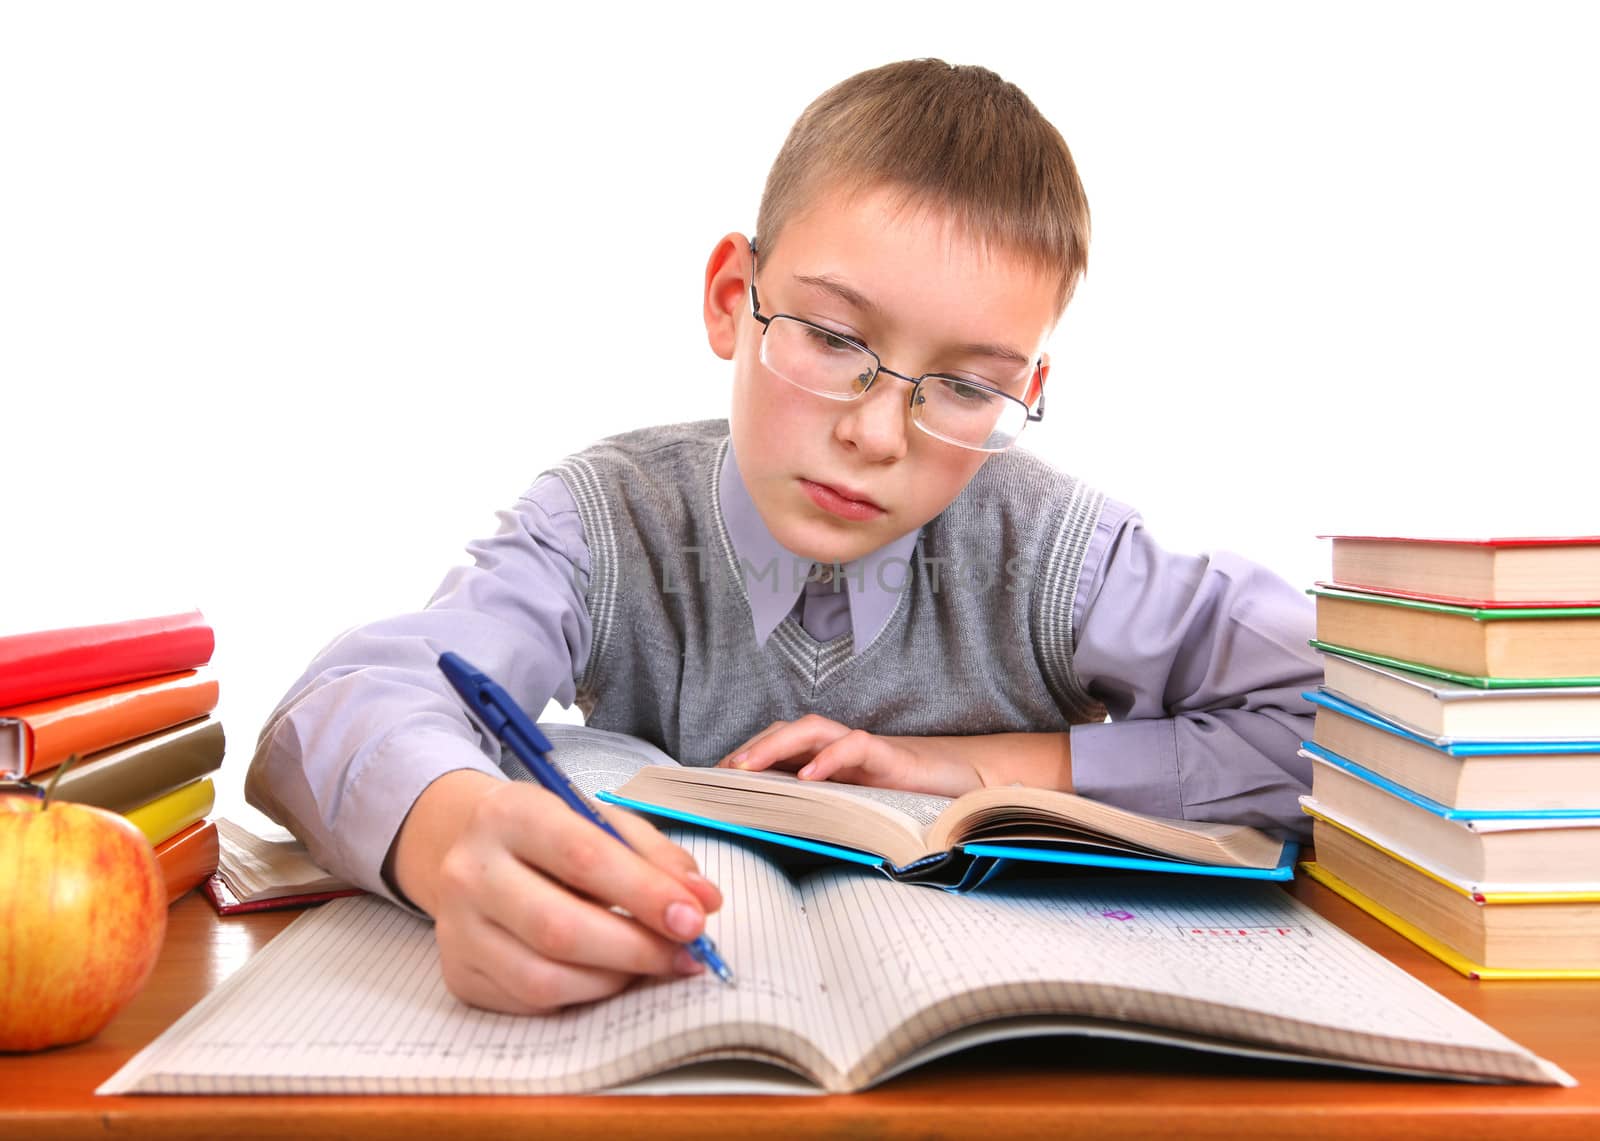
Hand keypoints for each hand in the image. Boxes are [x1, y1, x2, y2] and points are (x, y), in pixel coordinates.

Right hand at [388, 771, 722, 1014]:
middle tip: (685, 954)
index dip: (644, 894)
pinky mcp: (458, 972)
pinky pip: (530, 1002)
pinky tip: (609, 975)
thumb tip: (704, 901)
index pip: (583, 857)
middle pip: (559, 927)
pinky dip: (583, 994)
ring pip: (544, 977)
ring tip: (651, 964)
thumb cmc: (551, 835)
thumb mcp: (600, 821)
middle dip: (636, 947)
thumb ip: (655, 856)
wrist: (470, 849)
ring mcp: (456, 927)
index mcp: (510, 813)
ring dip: (614, 979)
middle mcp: (471, 870)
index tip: (694, 918)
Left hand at [716, 714, 983, 797]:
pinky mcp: (889, 755)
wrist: (967, 785)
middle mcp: (840, 750)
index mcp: (828, 764)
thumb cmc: (910, 802)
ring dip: (774, 745)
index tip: (710, 782)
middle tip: (718, 774)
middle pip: (783, 733)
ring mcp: (863, 749)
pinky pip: (853, 746)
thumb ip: (824, 816)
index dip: (743, 759)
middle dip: (748, 749)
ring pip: (810, 730)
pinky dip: (829, 757)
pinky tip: (808, 777)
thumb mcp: (858, 813)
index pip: (777, 751)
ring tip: (748, 768)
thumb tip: (776, 840)